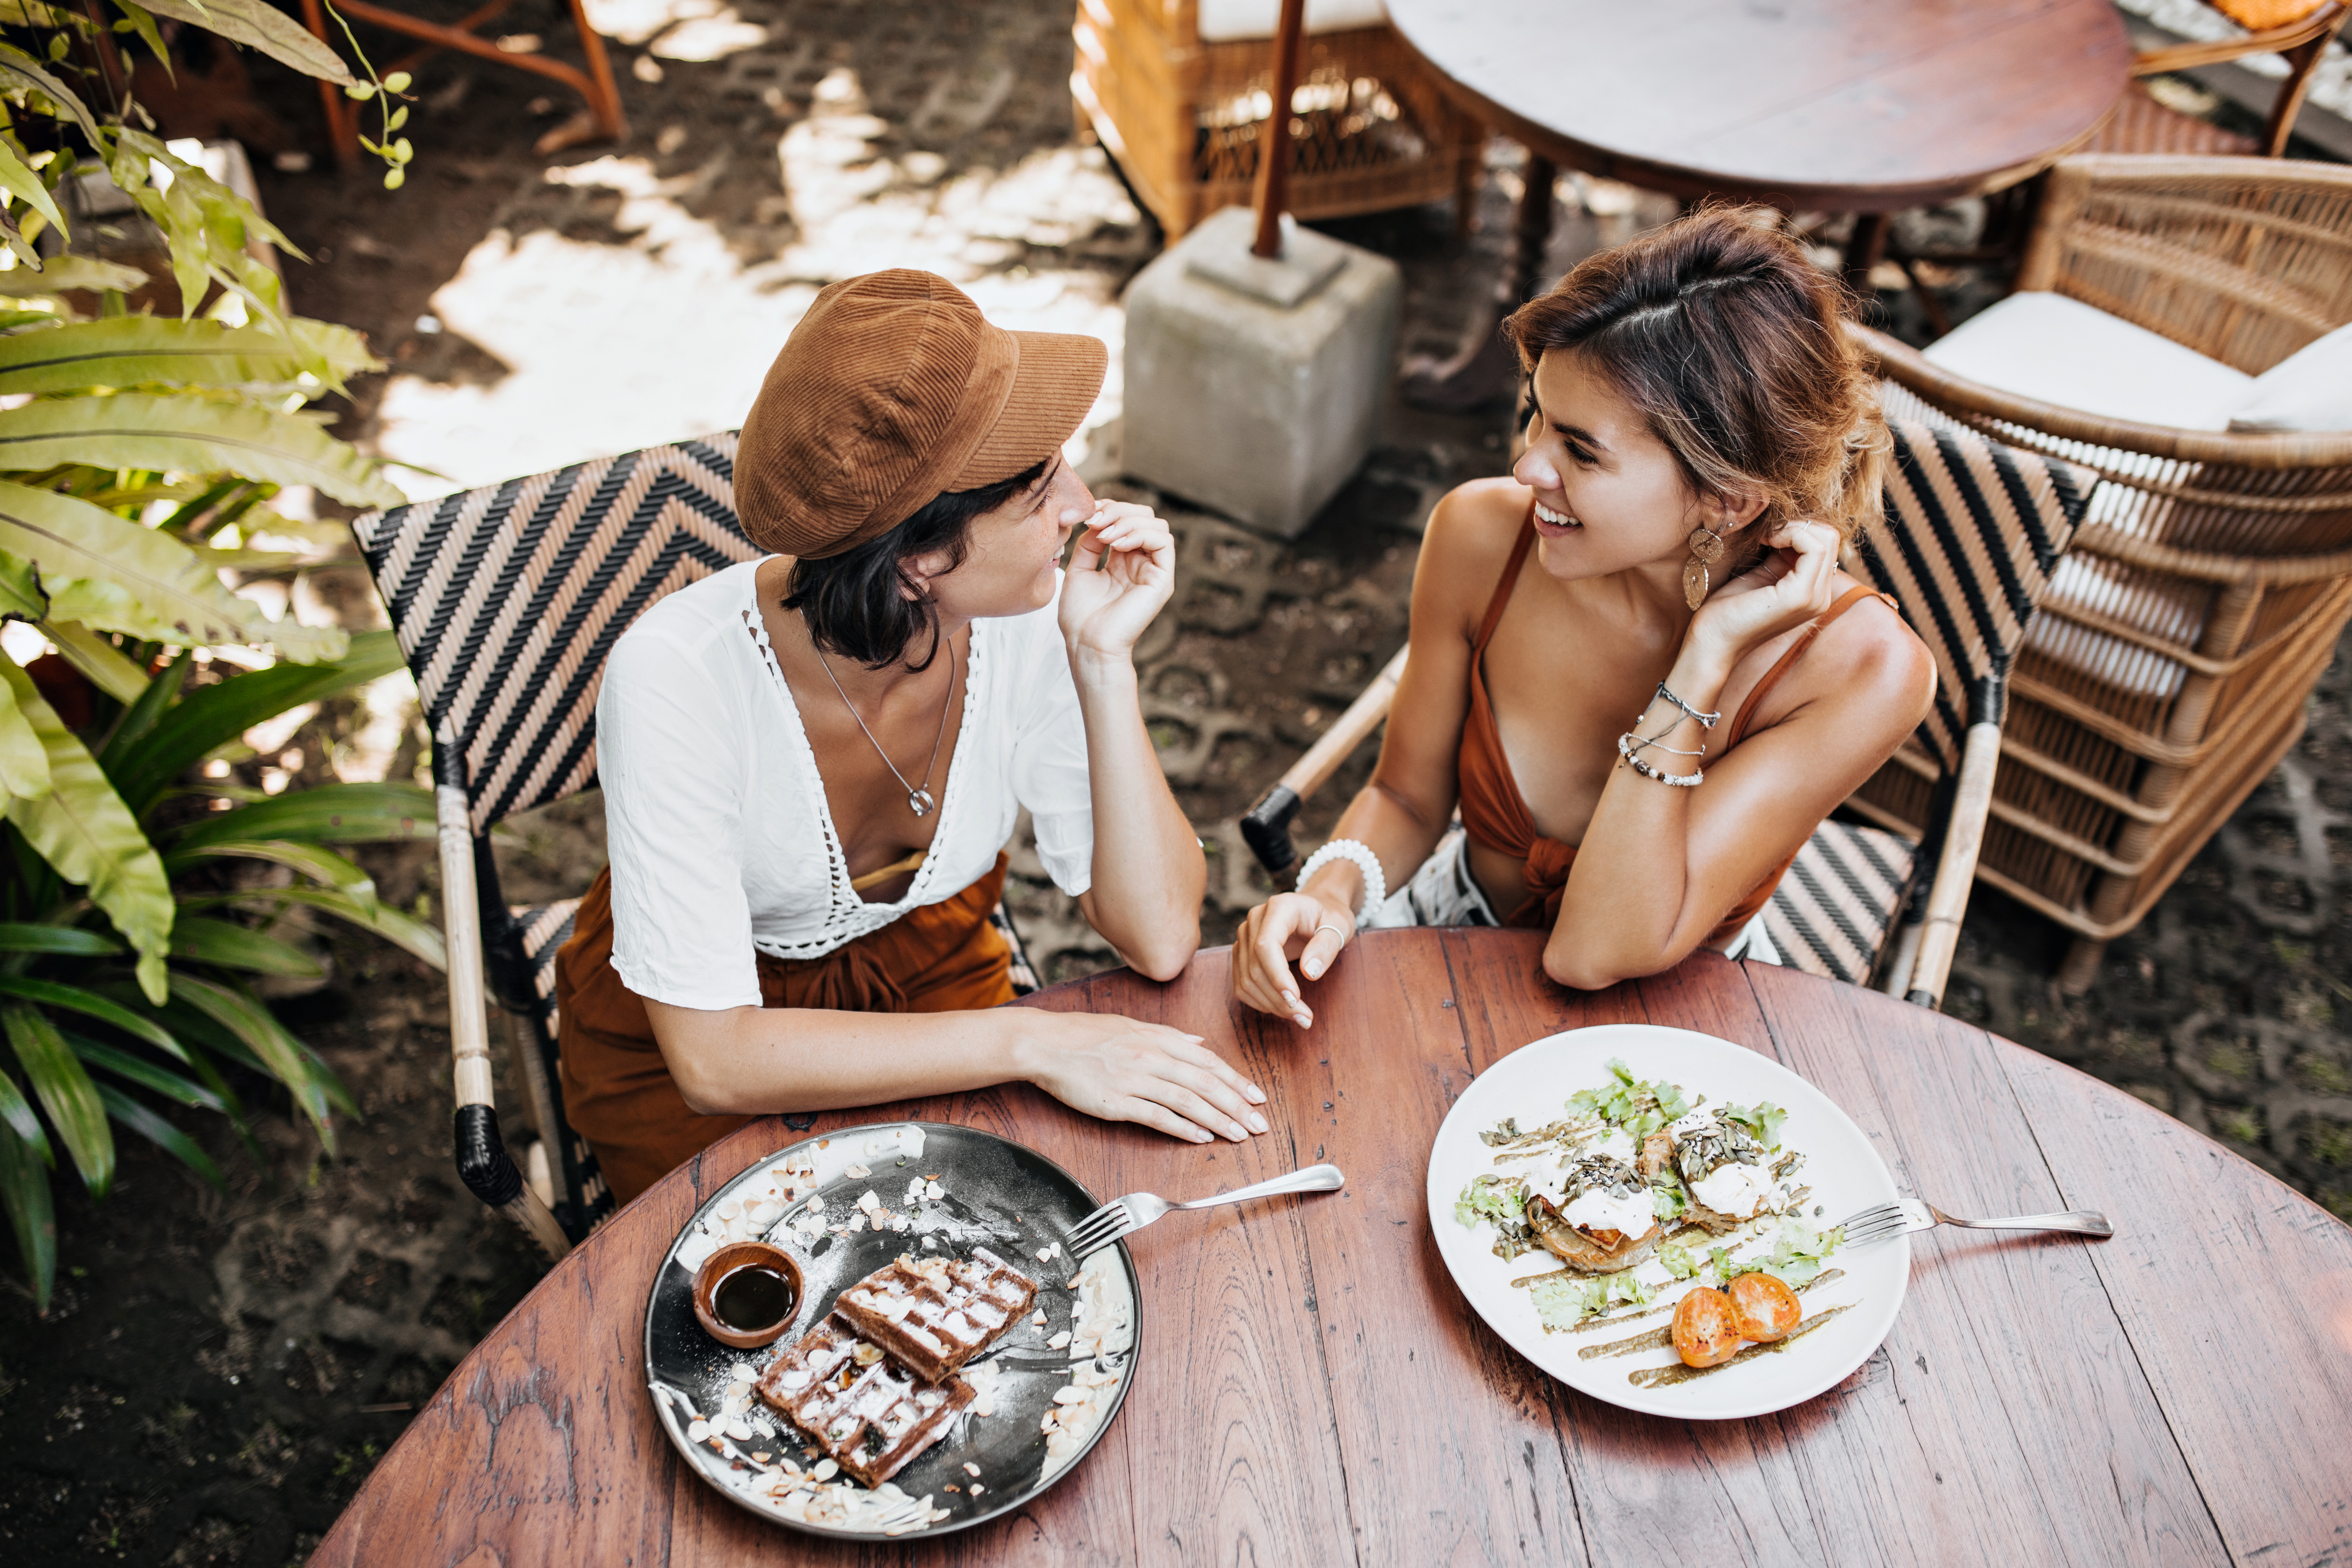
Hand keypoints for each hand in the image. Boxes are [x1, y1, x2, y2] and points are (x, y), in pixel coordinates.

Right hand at [1016, 1011, 1268, 1143]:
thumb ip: (1168, 1035)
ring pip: (1187, 1100)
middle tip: (1260, 1122)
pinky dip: (1183, 1128)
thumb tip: (1198, 1042)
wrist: (1044, 1044)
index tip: (1256, 1095)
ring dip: (1218, 1119)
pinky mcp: (1116, 1101)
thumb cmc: (1084, 1034)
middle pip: (1204, 1082)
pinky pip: (1157, 1116)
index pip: (1206, 1061)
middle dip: (1236, 1104)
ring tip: (1240, 1133)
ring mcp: (1134, 1079)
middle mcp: (1150, 1056)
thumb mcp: (1130, 1025)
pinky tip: (1201, 1137)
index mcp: (1156, 1038)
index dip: (1235, 1080)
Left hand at [1057, 501, 1175, 661]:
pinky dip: (1141, 534)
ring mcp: (1154, 571)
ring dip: (1128, 521)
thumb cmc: (1081, 616)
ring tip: (1105, 534)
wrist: (1087, 644)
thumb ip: (1090, 542)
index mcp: (1123, 559)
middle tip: (1096, 520)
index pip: (1127, 518)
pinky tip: (1118, 544)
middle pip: (1145, 516)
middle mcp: (1141, 562)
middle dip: (1119, 510)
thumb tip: (1097, 518)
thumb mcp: (1079, 569)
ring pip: (1156, 525)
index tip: (1088, 513)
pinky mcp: (1162, 580)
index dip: (1111, 508)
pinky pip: (1164, 542)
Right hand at [1231, 889, 1354, 1028]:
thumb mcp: (1339, 926)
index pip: (1265, 945)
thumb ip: (1326, 946)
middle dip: (1279, 999)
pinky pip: (1242, 984)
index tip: (1296, 999)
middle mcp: (1255, 921)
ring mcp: (1245, 937)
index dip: (1277, 976)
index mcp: (1278, 908)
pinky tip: (1282, 1008)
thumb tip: (1309, 972)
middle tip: (1306, 1019)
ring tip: (1300, 1017)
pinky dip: (1260, 1002)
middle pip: (1255, 967)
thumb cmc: (1330, 916)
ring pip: (1246, 980)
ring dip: (1271, 1005)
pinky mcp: (1242, 953)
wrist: (1317, 909)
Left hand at [1687, 518, 1842, 665]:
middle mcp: (1820, 597)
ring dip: (1793, 528)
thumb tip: (1791, 528)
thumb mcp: (1762, 574)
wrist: (1711, 640)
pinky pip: (1814, 548)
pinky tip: (1767, 541)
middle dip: (1798, 525)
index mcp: (1813, 593)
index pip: (1826, 543)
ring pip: (1826, 539)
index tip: (1768, 534)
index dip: (1798, 529)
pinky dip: (1790, 534)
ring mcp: (1814, 599)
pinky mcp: (1800, 596)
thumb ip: (1782, 556)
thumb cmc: (1728, 609)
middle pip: (1830, 537)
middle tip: (1768, 533)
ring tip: (1767, 537)